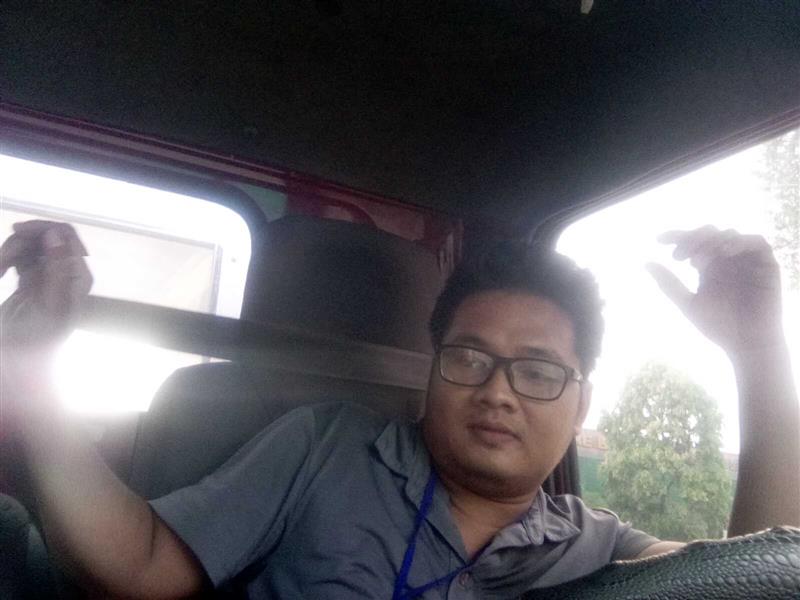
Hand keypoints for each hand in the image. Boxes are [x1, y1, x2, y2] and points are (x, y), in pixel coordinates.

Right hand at [0, 220, 91, 349]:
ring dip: (9, 254)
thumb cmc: (37, 339)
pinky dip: (6, 262)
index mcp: (78, 276)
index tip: (16, 233)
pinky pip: (18, 258)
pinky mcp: (29, 281)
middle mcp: (66, 273)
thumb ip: (56, 268)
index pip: (66, 236)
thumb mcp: (49, 303)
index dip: (43, 228)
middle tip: (2, 264)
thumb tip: (55, 234)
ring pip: (27, 246)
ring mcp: (47, 276)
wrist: (20, 362)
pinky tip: (0, 274)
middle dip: (20, 244)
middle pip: (44, 237)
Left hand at [646, 226, 782, 355]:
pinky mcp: (766, 264)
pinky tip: (725, 253)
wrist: (746, 344)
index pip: (693, 242)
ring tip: (697, 262)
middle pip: (710, 233)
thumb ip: (668, 283)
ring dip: (712, 242)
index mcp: (708, 266)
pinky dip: (739, 242)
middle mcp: (727, 260)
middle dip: (692, 239)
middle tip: (679, 257)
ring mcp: (746, 261)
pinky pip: (756, 242)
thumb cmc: (718, 326)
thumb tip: (645, 263)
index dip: (677, 236)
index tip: (659, 240)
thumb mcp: (688, 303)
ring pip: (730, 234)